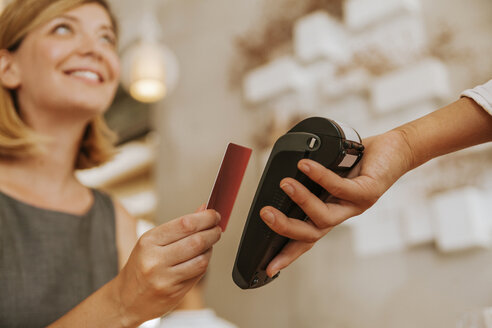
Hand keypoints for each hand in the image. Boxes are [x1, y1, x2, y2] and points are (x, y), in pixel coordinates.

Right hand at [112, 208, 221, 325]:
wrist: (126, 300)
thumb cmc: (140, 268)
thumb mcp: (152, 242)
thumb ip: (179, 226)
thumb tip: (202, 210)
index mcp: (149, 242)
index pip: (185, 224)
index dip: (205, 218)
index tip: (214, 215)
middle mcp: (156, 260)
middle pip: (196, 241)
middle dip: (213, 232)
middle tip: (217, 228)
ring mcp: (165, 278)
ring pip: (201, 259)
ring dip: (211, 249)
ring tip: (209, 244)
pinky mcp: (174, 293)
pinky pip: (198, 274)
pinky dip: (205, 263)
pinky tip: (202, 258)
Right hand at [259, 130, 413, 276]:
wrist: (396, 150)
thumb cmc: (361, 162)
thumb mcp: (328, 173)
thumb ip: (309, 179)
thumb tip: (283, 174)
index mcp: (330, 211)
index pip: (306, 239)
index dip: (288, 255)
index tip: (269, 267)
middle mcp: (342, 213)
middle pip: (311, 234)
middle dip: (285, 229)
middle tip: (265, 215)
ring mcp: (356, 206)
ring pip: (325, 217)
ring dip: (301, 201)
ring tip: (285, 184)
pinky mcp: (368, 191)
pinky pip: (340, 188)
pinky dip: (320, 177)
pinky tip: (306, 166)